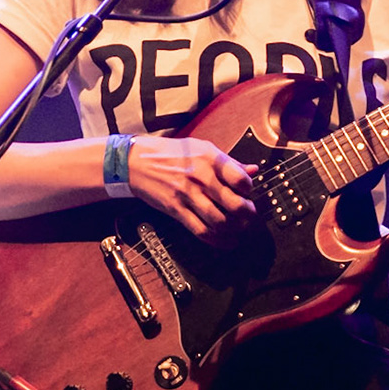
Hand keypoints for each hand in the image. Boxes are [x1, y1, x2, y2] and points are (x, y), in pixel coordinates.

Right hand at [121, 136, 258, 243]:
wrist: (136, 162)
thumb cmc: (170, 153)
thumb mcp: (201, 148)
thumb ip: (229, 161)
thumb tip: (252, 170)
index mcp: (211, 159)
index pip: (241, 179)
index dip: (249, 190)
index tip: (248, 193)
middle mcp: (201, 178)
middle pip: (234, 204)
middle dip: (247, 215)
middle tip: (249, 216)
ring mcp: (188, 195)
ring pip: (219, 221)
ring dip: (233, 230)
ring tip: (238, 230)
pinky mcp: (176, 210)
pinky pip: (200, 230)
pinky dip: (215, 239)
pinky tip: (222, 240)